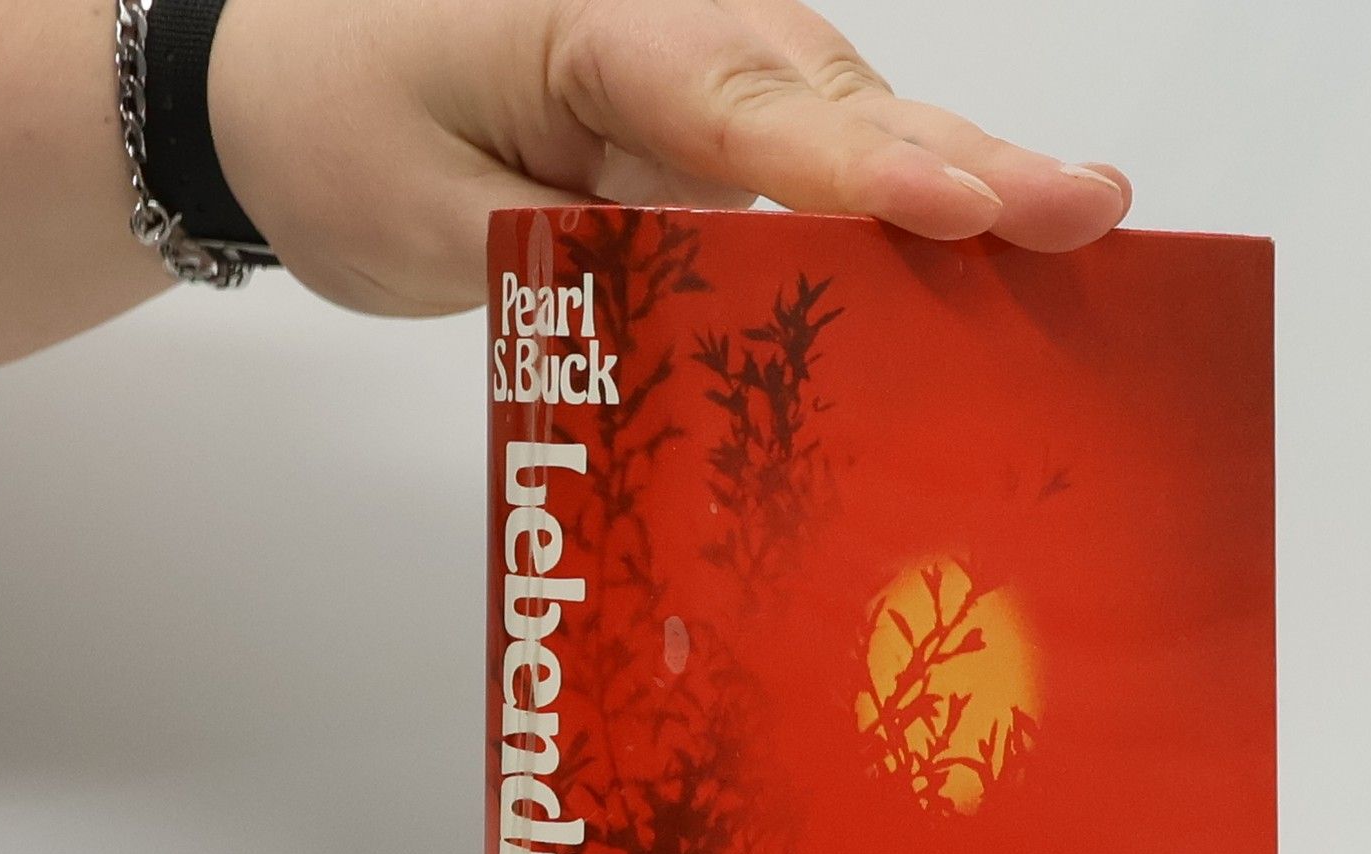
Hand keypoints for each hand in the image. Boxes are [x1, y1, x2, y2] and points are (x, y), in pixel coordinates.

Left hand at [208, 0, 1133, 314]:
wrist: (277, 85)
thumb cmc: (336, 131)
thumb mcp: (431, 222)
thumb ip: (578, 264)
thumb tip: (720, 308)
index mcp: (594, 25)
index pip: (748, 106)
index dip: (863, 164)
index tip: (967, 205)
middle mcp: (674, 29)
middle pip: (840, 101)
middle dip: (968, 165)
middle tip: (1093, 209)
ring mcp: (703, 72)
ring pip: (852, 128)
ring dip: (964, 189)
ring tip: (1083, 232)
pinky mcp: (711, 124)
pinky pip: (823, 163)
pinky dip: (904, 211)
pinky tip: (996, 252)